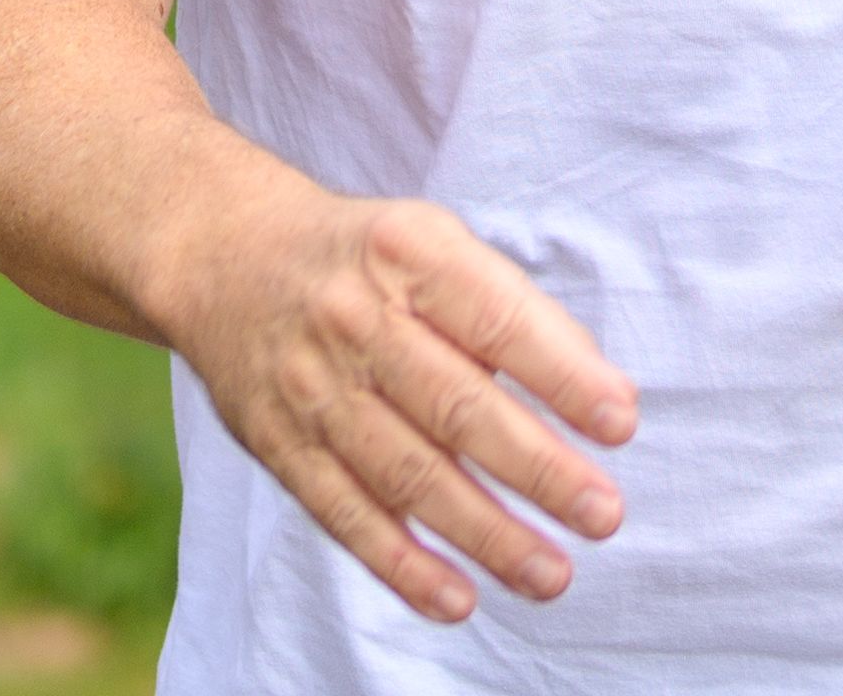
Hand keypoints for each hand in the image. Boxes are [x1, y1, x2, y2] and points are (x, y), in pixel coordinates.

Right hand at [141, 170, 638, 622]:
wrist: (221, 254)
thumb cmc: (365, 260)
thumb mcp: (434, 244)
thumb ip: (514, 313)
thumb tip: (606, 396)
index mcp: (407, 252)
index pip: (495, 318)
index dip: (560, 373)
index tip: (621, 422)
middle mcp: (354, 319)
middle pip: (455, 406)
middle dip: (536, 468)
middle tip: (604, 514)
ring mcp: (311, 387)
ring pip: (406, 473)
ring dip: (484, 532)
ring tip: (551, 573)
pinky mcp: (278, 444)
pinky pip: (345, 513)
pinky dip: (402, 563)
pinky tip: (458, 599)